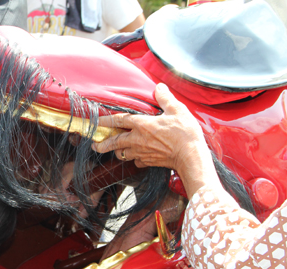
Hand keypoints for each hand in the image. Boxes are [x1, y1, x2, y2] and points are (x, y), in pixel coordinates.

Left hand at [92, 84, 220, 195]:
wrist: (191, 156)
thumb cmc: (185, 133)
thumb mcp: (177, 110)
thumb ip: (165, 98)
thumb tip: (159, 87)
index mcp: (142, 124)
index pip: (118, 120)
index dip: (105, 120)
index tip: (96, 122)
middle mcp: (138, 139)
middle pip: (114, 142)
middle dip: (102, 144)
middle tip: (95, 145)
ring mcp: (142, 152)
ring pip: (122, 153)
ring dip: (117, 151)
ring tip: (114, 150)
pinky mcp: (149, 162)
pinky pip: (136, 162)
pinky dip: (134, 160)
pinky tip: (136, 157)